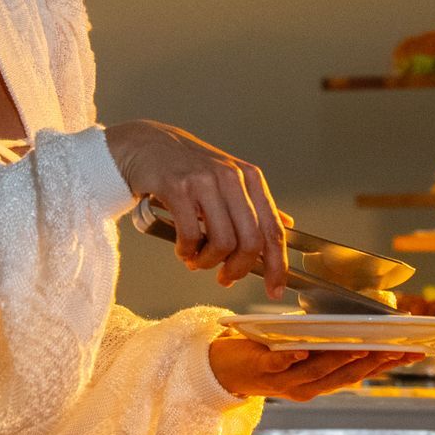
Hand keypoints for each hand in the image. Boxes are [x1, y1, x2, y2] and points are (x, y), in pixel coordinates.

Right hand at [105, 120, 287, 295]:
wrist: (147, 145)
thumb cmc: (188, 167)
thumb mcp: (228, 179)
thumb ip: (255, 204)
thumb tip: (286, 225)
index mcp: (250, 179)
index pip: (273, 230)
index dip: (277, 265)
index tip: (274, 289)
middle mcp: (232, 178)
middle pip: (250, 241)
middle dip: (238, 269)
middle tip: (225, 278)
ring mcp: (205, 182)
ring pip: (222, 242)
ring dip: (208, 262)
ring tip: (197, 260)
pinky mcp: (177, 187)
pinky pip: (190, 235)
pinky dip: (186, 251)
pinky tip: (182, 248)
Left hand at [207, 335, 411, 400]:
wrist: (228, 369)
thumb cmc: (273, 352)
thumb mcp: (308, 348)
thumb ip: (333, 342)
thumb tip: (366, 321)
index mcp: (323, 381)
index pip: (363, 372)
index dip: (389, 363)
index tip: (416, 351)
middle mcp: (310, 387)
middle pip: (348, 375)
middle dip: (376, 361)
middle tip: (401, 347)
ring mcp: (287, 381)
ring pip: (319, 372)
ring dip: (342, 360)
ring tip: (363, 347)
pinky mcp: (263, 370)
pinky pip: (279, 365)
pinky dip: (291, 359)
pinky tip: (303, 350)